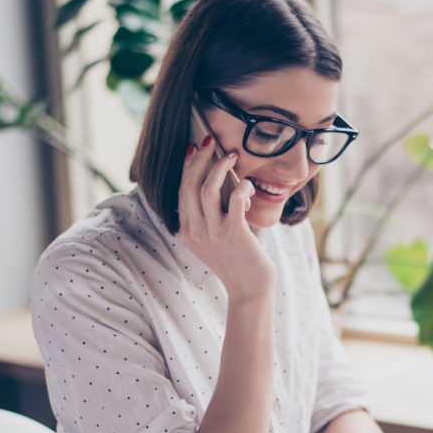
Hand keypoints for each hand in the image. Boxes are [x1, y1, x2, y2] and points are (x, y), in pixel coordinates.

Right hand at [177, 140, 275, 300]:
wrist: (250, 289)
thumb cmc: (238, 261)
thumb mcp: (214, 239)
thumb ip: (211, 215)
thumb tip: (219, 181)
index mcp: (187, 233)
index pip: (181, 192)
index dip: (186, 168)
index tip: (192, 149)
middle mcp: (195, 232)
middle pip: (190, 187)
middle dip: (199, 160)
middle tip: (209, 142)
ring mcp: (213, 233)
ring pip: (207, 190)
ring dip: (219, 168)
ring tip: (231, 156)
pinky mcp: (234, 234)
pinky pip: (235, 200)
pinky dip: (242, 188)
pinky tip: (248, 186)